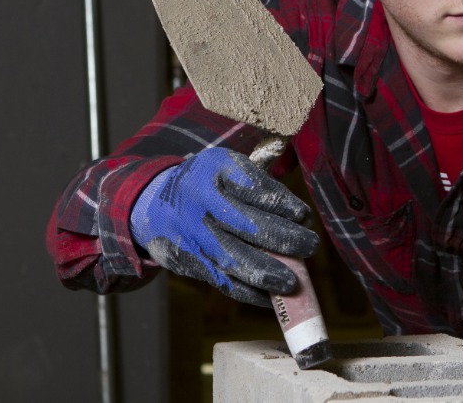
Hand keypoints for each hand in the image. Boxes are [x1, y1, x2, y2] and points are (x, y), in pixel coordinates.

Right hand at [129, 147, 319, 306]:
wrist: (151, 204)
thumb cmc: (205, 184)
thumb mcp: (226, 167)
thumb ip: (260, 183)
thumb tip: (300, 217)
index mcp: (214, 169)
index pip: (254, 188)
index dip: (282, 204)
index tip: (303, 216)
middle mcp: (200, 201)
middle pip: (246, 225)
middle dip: (284, 238)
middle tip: (311, 245)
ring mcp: (191, 234)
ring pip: (233, 258)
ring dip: (267, 272)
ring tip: (293, 281)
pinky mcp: (187, 261)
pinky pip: (221, 280)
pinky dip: (248, 292)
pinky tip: (270, 296)